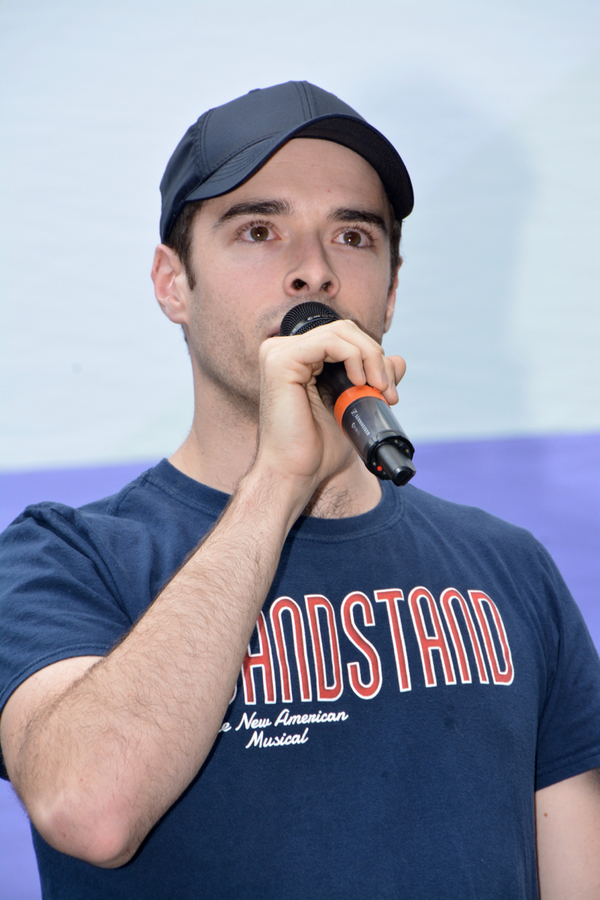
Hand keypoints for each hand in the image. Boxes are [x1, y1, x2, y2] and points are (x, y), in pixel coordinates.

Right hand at [254, 318, 405, 500]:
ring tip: (378, 388)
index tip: (388, 391)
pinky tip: (360, 382)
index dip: (372, 356)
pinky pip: (330, 341)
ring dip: (370, 357)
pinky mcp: (280, 360)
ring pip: (341, 332)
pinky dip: (354, 357)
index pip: (344, 338)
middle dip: (375, 356)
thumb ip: (371, 381)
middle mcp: (283, 351)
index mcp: (297, 359)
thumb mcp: (352, 407)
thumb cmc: (317, 448)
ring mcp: (278, 353)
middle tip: (387, 390)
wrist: (296, 473)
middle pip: (344, 330)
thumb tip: (398, 360)